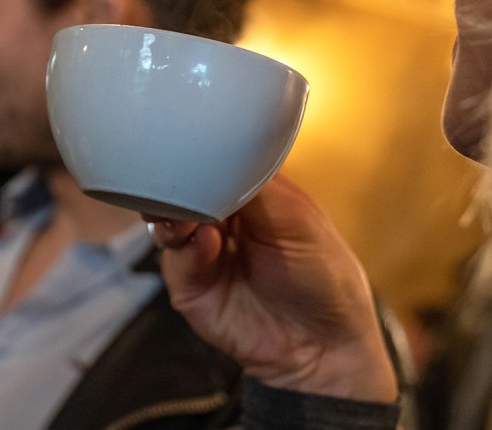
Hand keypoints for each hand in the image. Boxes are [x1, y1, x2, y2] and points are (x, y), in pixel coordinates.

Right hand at [146, 176, 397, 402]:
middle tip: (180, 178)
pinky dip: (184, 248)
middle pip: (182, 188)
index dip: (205, 154)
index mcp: (250, 194)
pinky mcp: (188, 284)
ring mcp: (201, 251)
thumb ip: (253, 185)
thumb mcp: (297, 217)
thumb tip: (213, 155)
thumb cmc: (324, 277)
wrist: (323, 344)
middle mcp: (221, 218)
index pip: (215, 162)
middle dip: (178, 182)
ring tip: (189, 214)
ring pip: (167, 221)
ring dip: (173, 212)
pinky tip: (205, 243)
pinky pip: (172, 259)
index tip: (197, 147)